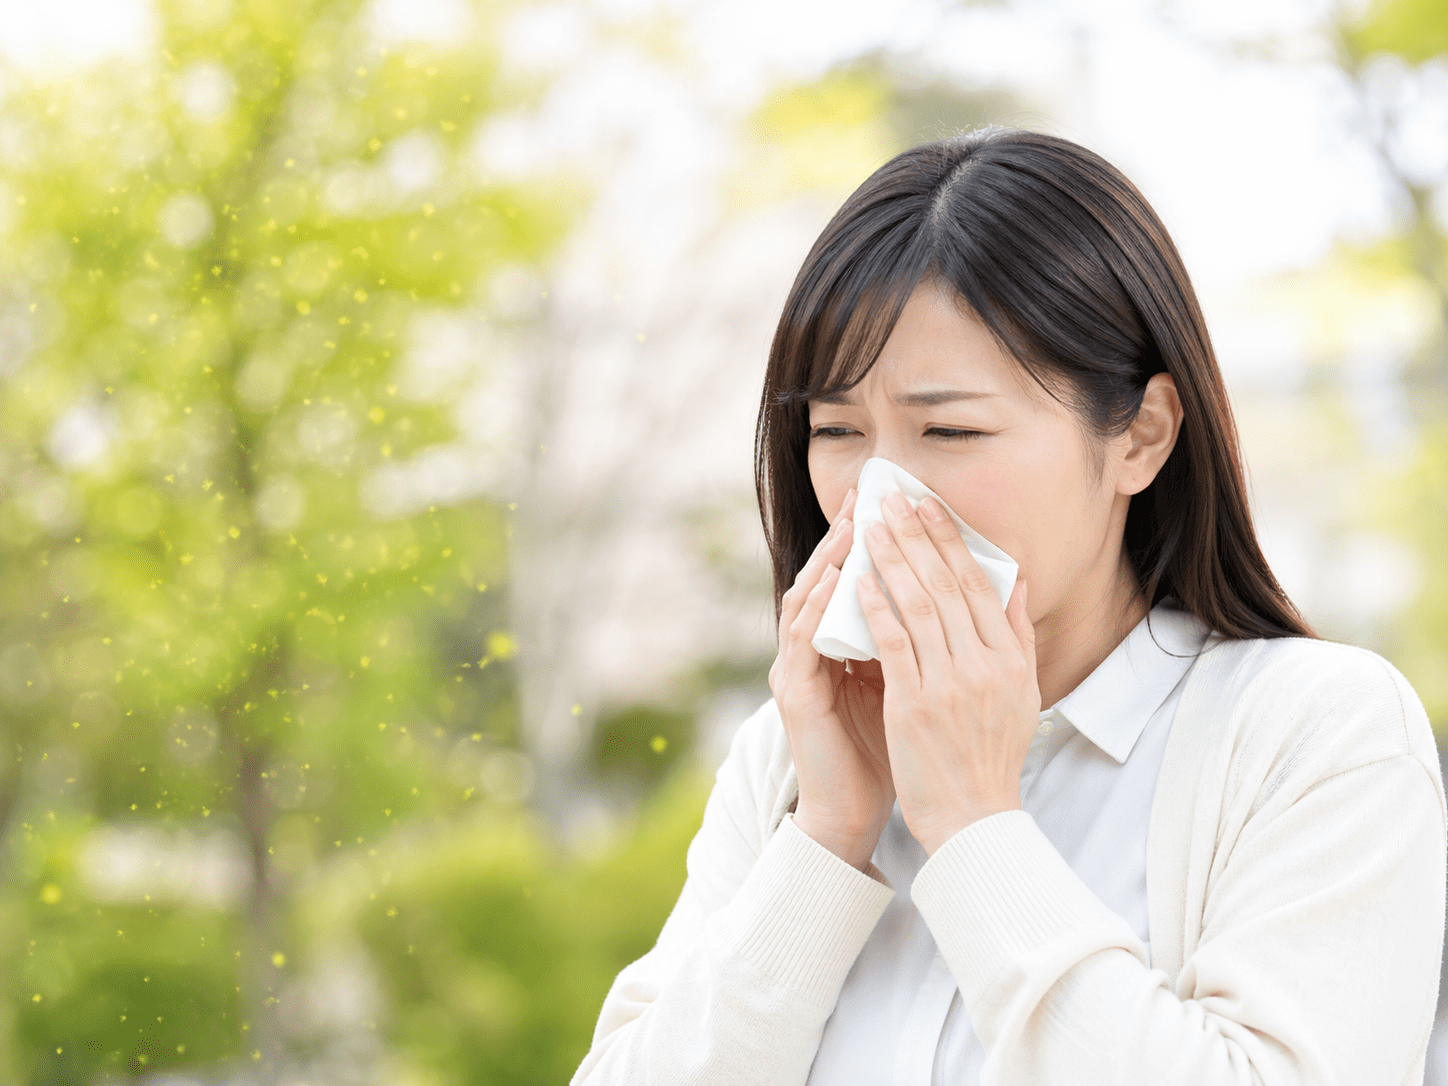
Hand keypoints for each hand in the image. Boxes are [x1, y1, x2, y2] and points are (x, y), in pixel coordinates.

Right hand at [768, 488, 895, 870]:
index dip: (873, 541)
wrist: (856, 811)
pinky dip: (818, 608)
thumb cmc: (887, 752)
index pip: (855, 579)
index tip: (897, 502)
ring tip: (850, 526)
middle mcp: (816, 650)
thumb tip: (967, 598)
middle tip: (865, 495)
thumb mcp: (914, 686)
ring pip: (807, 600)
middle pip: (827, 578)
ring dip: (827, 561)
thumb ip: (927, 642)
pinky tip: (835, 581)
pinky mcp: (795, 694)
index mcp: (844, 645)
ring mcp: (799, 669)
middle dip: (845, 534)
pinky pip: (803, 641)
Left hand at [859, 492, 1039, 855]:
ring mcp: (949, 684)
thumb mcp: (1021, 693)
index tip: (928, 505)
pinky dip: (877, 608)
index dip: (950, 540)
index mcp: (1009, 659)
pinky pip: (894, 644)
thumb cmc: (991, 757)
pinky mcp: (915, 705)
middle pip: (947, 584)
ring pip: (918, 605)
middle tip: (892, 498)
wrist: (973, 818)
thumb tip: (1016, 580)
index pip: (978, 584)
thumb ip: (1017, 634)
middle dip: (916, 536)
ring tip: (871, 526)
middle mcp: (984, 665)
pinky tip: (859, 580)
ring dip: (892, 560)